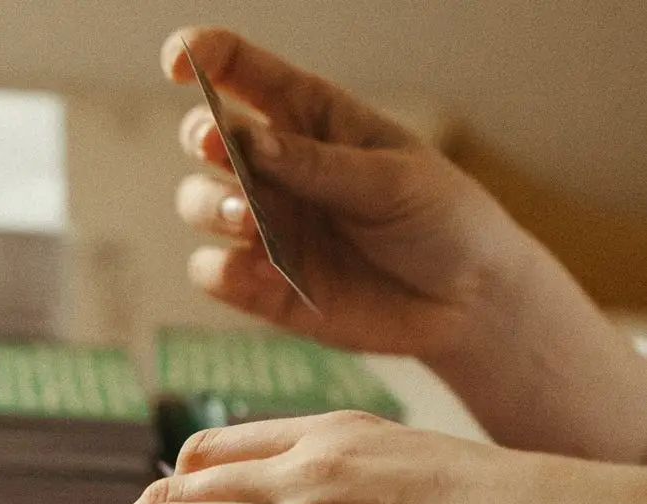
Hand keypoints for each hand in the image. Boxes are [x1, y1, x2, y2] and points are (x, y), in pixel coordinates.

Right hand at [165, 27, 533, 358]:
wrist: (468, 304)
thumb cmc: (442, 221)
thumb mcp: (393, 179)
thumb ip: (318, 163)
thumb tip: (247, 140)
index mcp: (310, 120)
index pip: (242, 72)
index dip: (201, 57)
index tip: (178, 63)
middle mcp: (277, 170)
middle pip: (206, 138)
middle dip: (202, 137)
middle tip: (219, 146)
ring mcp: (266, 228)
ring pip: (198, 203)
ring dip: (211, 205)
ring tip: (249, 220)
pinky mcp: (261, 286)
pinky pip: (212, 272)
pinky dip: (227, 272)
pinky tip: (270, 277)